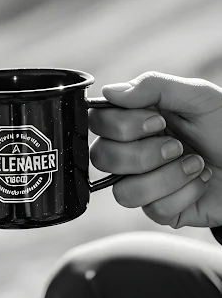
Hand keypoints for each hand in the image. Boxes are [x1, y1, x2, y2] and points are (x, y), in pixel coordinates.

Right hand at [89, 71, 221, 228]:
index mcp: (135, 121)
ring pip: (124, 192)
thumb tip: (110, 91)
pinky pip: (155, 210)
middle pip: (102, 158)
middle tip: (177, 145)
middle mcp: (133, 153)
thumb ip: (152, 87)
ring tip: (195, 164)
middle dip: (144, 153)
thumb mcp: (196, 96)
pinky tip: (201, 181)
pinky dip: (185, 193)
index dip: (120, 126)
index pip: (97, 122)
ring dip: (166, 177)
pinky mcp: (162, 211)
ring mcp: (145, 184)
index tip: (157, 121)